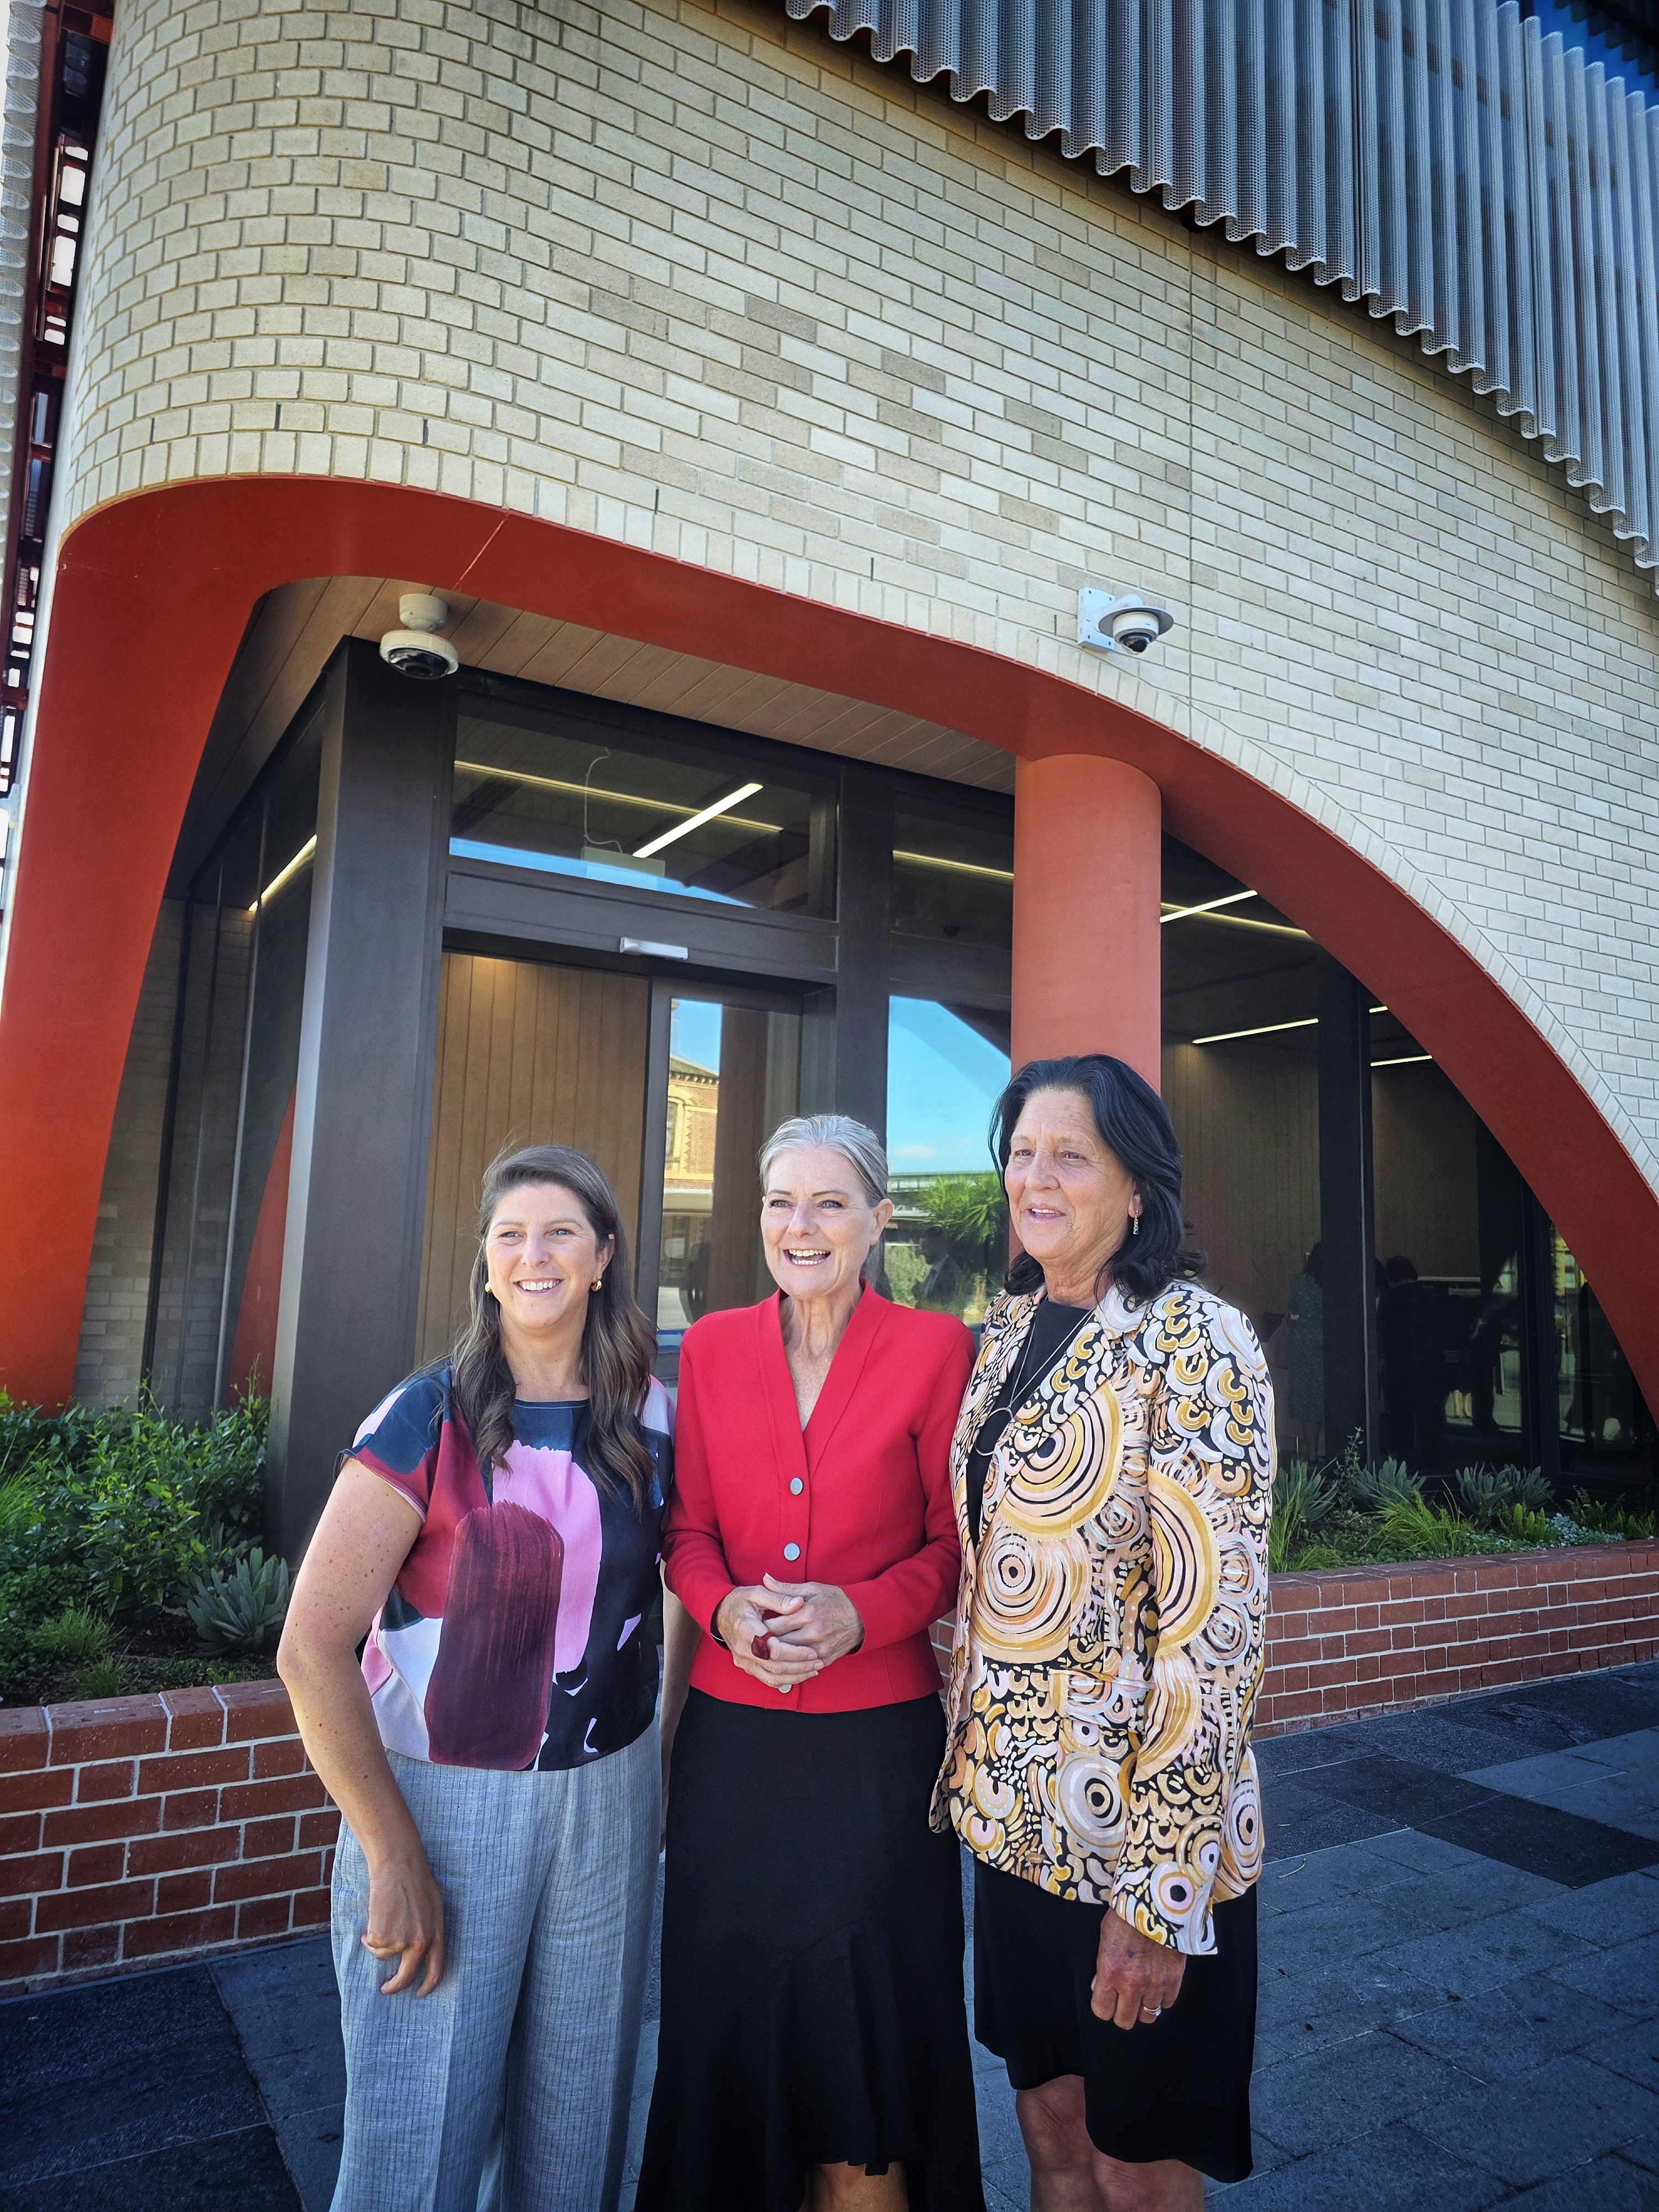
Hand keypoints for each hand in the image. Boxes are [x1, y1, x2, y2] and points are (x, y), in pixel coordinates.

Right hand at [362, 1845, 445, 1996]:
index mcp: (436, 1935)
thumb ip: (428, 1931)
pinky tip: (375, 1917)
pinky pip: (372, 1944)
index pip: (436, 1971)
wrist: (399, 1866)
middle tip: (386, 1989)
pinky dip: (369, 1935)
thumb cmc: (416, 1881)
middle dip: (394, 1987)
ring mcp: (400, 1942)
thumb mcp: (434, 1907)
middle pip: (406, 1977)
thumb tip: (419, 1951)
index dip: (427, 1987)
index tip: (419, 1994)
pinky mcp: (382, 1937)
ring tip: (382, 1919)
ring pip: (383, 1955)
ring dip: (378, 1943)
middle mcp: (420, 1943)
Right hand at [715, 1584, 824, 1695]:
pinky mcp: (746, 1666)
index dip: (795, 1652)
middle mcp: (743, 1649)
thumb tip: (799, 1602)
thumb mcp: (756, 1592)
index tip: (812, 1650)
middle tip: (818, 1661)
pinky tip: (800, 1674)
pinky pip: (767, 1679)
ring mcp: (743, 1660)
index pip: (772, 1648)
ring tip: (814, 1669)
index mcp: (746, 1629)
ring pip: (772, 1677)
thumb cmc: (740, 1601)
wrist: (719, 1614)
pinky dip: (786, 1680)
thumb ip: (779, 1598)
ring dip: (795, 1676)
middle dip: (799, 1666)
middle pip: (775, 1666)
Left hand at [758, 1575, 864, 1666]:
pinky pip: (801, 1666)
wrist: (863, 1617)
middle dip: (764, 1644)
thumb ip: (785, 1588)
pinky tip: (782, 1658)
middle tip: (753, 1641)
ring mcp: (819, 1649)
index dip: (759, 1628)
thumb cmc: (836, 1600)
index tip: (752, 1626)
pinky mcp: (825, 1659)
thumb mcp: (812, 1588)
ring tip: (764, 1650)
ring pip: (788, 1658)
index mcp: (807, 1613)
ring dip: (775, 1655)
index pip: (773, 1626)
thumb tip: (764, 1579)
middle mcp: (813, 1633)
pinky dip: (790, 1663)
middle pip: (778, 1644)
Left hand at [1090, 1906, 1184, 2028]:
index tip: (1106, 2000)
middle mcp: (1132, 1983)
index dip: (1103, 2007)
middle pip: (1125, 2021)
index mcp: (1110, 1972)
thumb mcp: (1105, 1938)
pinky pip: (1167, 2003)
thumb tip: (1099, 1987)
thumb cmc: (1127, 1915)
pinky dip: (1162, 1997)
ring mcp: (1155, 1983)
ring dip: (1143, 2006)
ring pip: (1148, 2016)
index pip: (1102, 2010)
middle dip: (1122, 2012)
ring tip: (1142, 1992)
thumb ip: (1103, 1967)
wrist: (1157, 1901)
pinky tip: (1157, 1984)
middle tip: (1124, 2000)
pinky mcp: (1174, 1979)